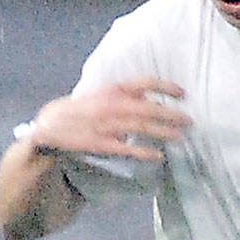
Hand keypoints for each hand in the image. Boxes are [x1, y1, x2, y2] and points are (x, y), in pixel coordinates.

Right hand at [31, 77, 189, 162]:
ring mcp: (107, 125)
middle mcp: (112, 105)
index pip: (144, 82)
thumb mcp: (99, 95)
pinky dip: (144, 152)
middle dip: (171, 114)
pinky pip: (127, 148)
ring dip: (164, 132)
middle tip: (190, 120)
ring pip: (142, 128)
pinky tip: (158, 156)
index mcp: (112, 89)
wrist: (50, 128)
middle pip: (148, 108)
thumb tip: (148, 100)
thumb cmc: (78, 111)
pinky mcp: (101, 144)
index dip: (165, 86)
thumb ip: (122, 96)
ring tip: (181, 137)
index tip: (183, 93)